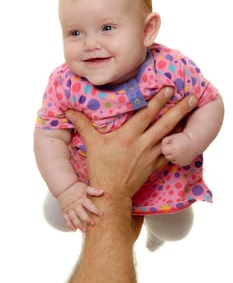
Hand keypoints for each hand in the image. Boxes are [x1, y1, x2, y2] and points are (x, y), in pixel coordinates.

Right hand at [57, 181, 103, 231]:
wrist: (63, 186)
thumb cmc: (75, 187)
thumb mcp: (85, 188)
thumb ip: (94, 191)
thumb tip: (103, 191)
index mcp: (82, 199)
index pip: (90, 205)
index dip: (96, 210)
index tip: (101, 214)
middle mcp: (75, 205)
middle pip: (82, 214)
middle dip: (87, 220)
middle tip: (92, 224)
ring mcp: (69, 209)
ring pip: (74, 218)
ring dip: (79, 225)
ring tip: (84, 230)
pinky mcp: (64, 211)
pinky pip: (66, 220)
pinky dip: (70, 225)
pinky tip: (74, 230)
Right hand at [66, 88, 197, 199]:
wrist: (111, 193)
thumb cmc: (101, 167)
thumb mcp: (91, 144)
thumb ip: (83, 125)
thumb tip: (68, 111)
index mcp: (128, 136)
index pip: (146, 114)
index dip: (158, 100)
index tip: (169, 89)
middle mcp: (143, 143)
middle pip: (165, 123)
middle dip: (180, 109)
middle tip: (192, 98)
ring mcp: (151, 155)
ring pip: (171, 137)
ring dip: (182, 125)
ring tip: (193, 114)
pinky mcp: (154, 165)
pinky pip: (170, 153)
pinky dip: (178, 144)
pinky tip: (185, 137)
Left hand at [161, 132, 195, 165]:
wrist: (195, 141)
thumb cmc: (182, 137)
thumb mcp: (172, 136)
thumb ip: (164, 141)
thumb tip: (161, 148)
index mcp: (173, 149)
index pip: (163, 150)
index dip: (165, 145)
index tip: (170, 141)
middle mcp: (177, 156)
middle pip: (166, 156)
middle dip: (168, 151)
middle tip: (173, 145)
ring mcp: (180, 161)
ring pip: (171, 159)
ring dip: (172, 155)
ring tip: (177, 149)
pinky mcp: (183, 163)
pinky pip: (176, 162)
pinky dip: (177, 158)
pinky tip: (180, 153)